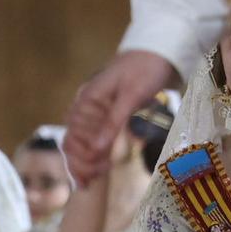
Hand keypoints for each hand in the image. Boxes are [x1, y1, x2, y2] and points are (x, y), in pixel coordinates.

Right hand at [64, 50, 177, 183]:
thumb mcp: (132, 95)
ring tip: (96, 178)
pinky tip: (98, 169)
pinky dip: (92, 156)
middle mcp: (85, 107)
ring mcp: (93, 113)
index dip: (83, 156)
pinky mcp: (104, 116)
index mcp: (86, 100)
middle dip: (80, 163)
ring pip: (78, 144)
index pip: (73, 135)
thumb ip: (113, 122)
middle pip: (71, 142)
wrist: (159, 52)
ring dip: (84, 163)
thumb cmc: (146, 69)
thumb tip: (96, 150)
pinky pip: (91, 139)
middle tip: (96, 179)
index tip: (101, 168)